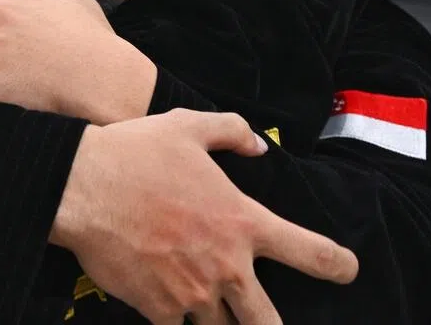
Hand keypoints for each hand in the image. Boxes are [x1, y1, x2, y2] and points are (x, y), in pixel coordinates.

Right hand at [53, 110, 358, 324]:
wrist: (82, 187)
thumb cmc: (136, 154)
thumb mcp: (188, 126)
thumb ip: (231, 133)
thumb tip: (259, 147)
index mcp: (243, 221)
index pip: (311, 252)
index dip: (337, 265)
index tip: (348, 270)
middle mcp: (226, 265)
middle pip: (268, 322)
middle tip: (267, 322)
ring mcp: (193, 293)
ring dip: (220, 324)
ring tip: (213, 315)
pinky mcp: (158, 309)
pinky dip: (179, 322)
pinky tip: (170, 310)